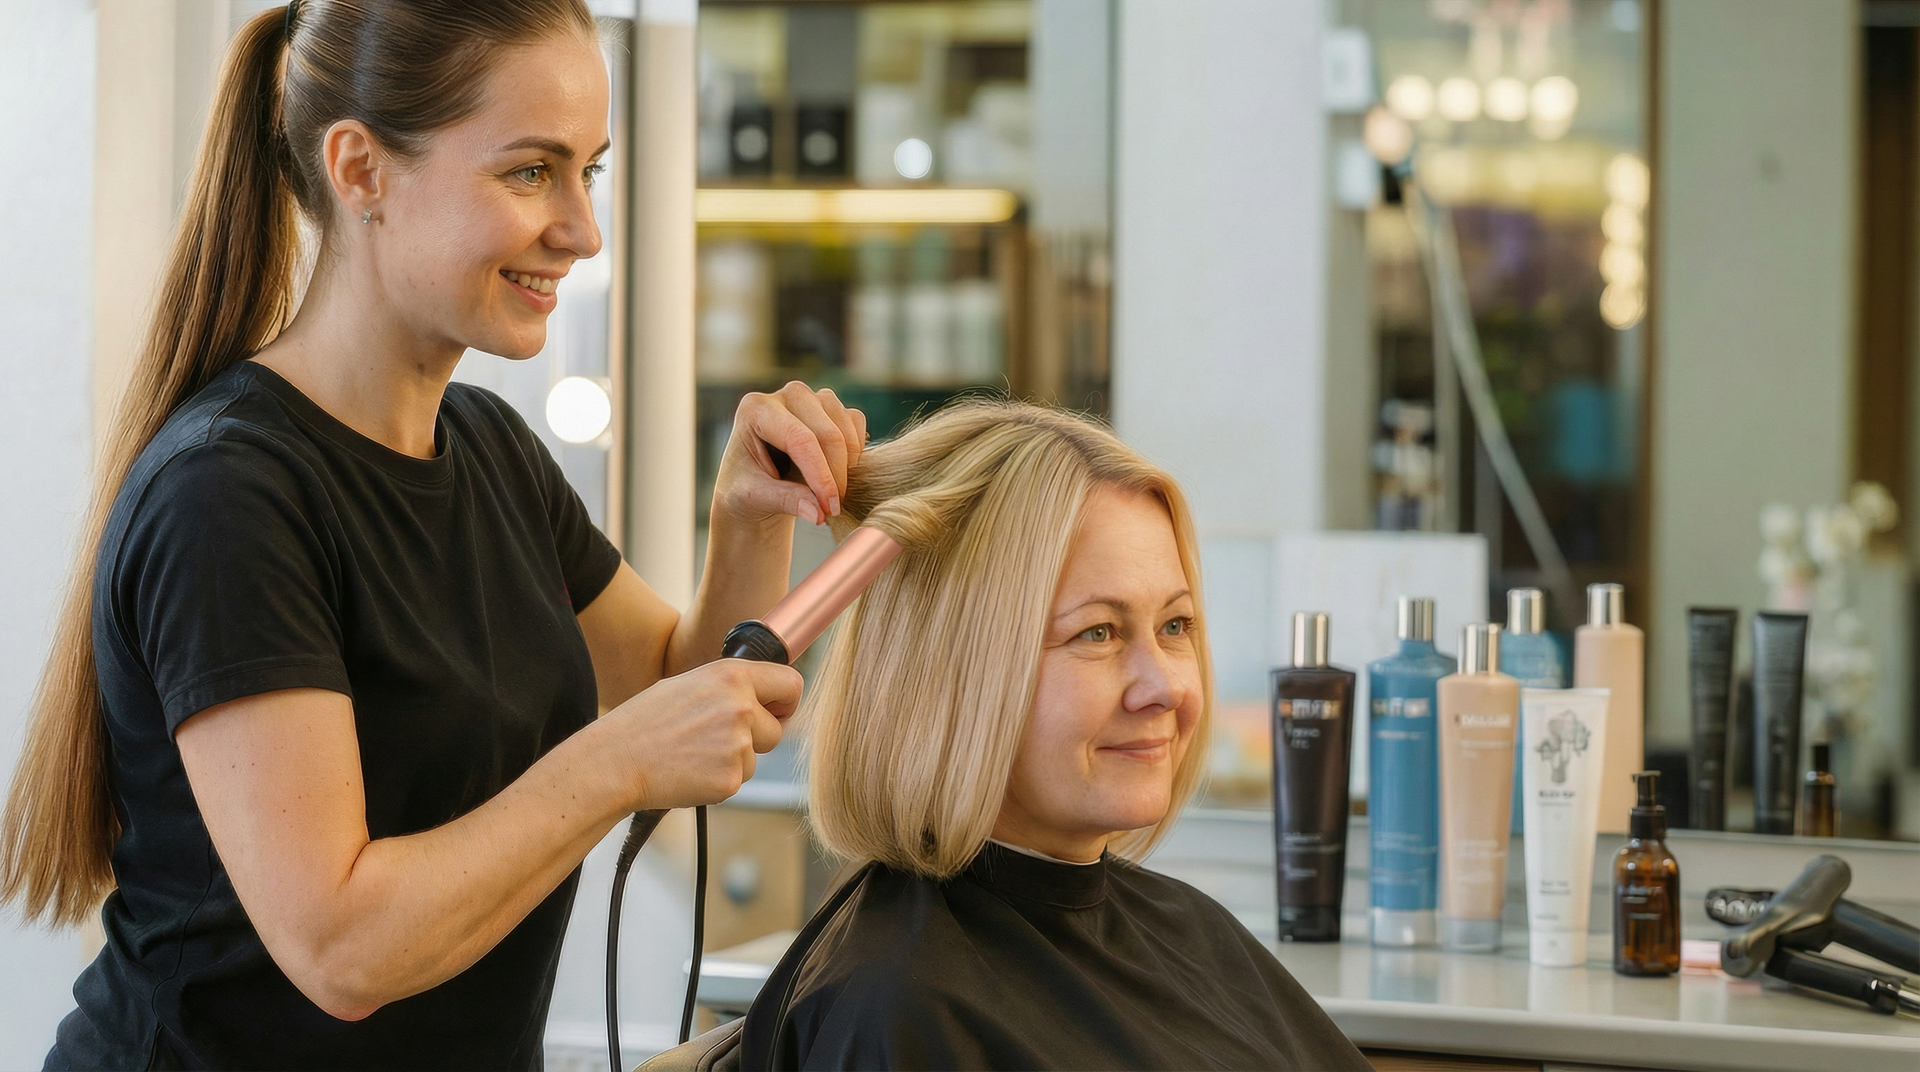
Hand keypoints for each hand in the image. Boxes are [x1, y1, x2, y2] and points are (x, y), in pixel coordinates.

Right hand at [599, 658, 802, 811]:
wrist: (616, 760)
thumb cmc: (646, 721)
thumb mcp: (691, 685)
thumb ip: (731, 689)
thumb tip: (764, 700)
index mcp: (732, 676)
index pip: (791, 684)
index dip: (786, 702)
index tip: (777, 712)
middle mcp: (740, 707)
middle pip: (777, 730)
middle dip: (756, 738)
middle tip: (716, 740)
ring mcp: (738, 745)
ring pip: (756, 759)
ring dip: (733, 760)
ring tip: (693, 753)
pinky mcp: (730, 779)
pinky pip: (738, 780)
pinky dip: (718, 780)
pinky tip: (690, 770)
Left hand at [712, 382, 867, 527]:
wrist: (755, 484)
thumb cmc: (746, 487)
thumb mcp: (755, 497)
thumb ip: (785, 500)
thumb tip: (819, 513)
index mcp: (756, 409)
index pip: (799, 439)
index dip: (819, 475)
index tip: (828, 508)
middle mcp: (786, 395)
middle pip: (827, 433)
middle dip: (836, 476)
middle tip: (832, 509)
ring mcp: (812, 397)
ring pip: (845, 427)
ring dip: (847, 466)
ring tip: (832, 495)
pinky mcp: (831, 406)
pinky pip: (856, 423)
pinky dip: (855, 451)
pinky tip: (839, 474)